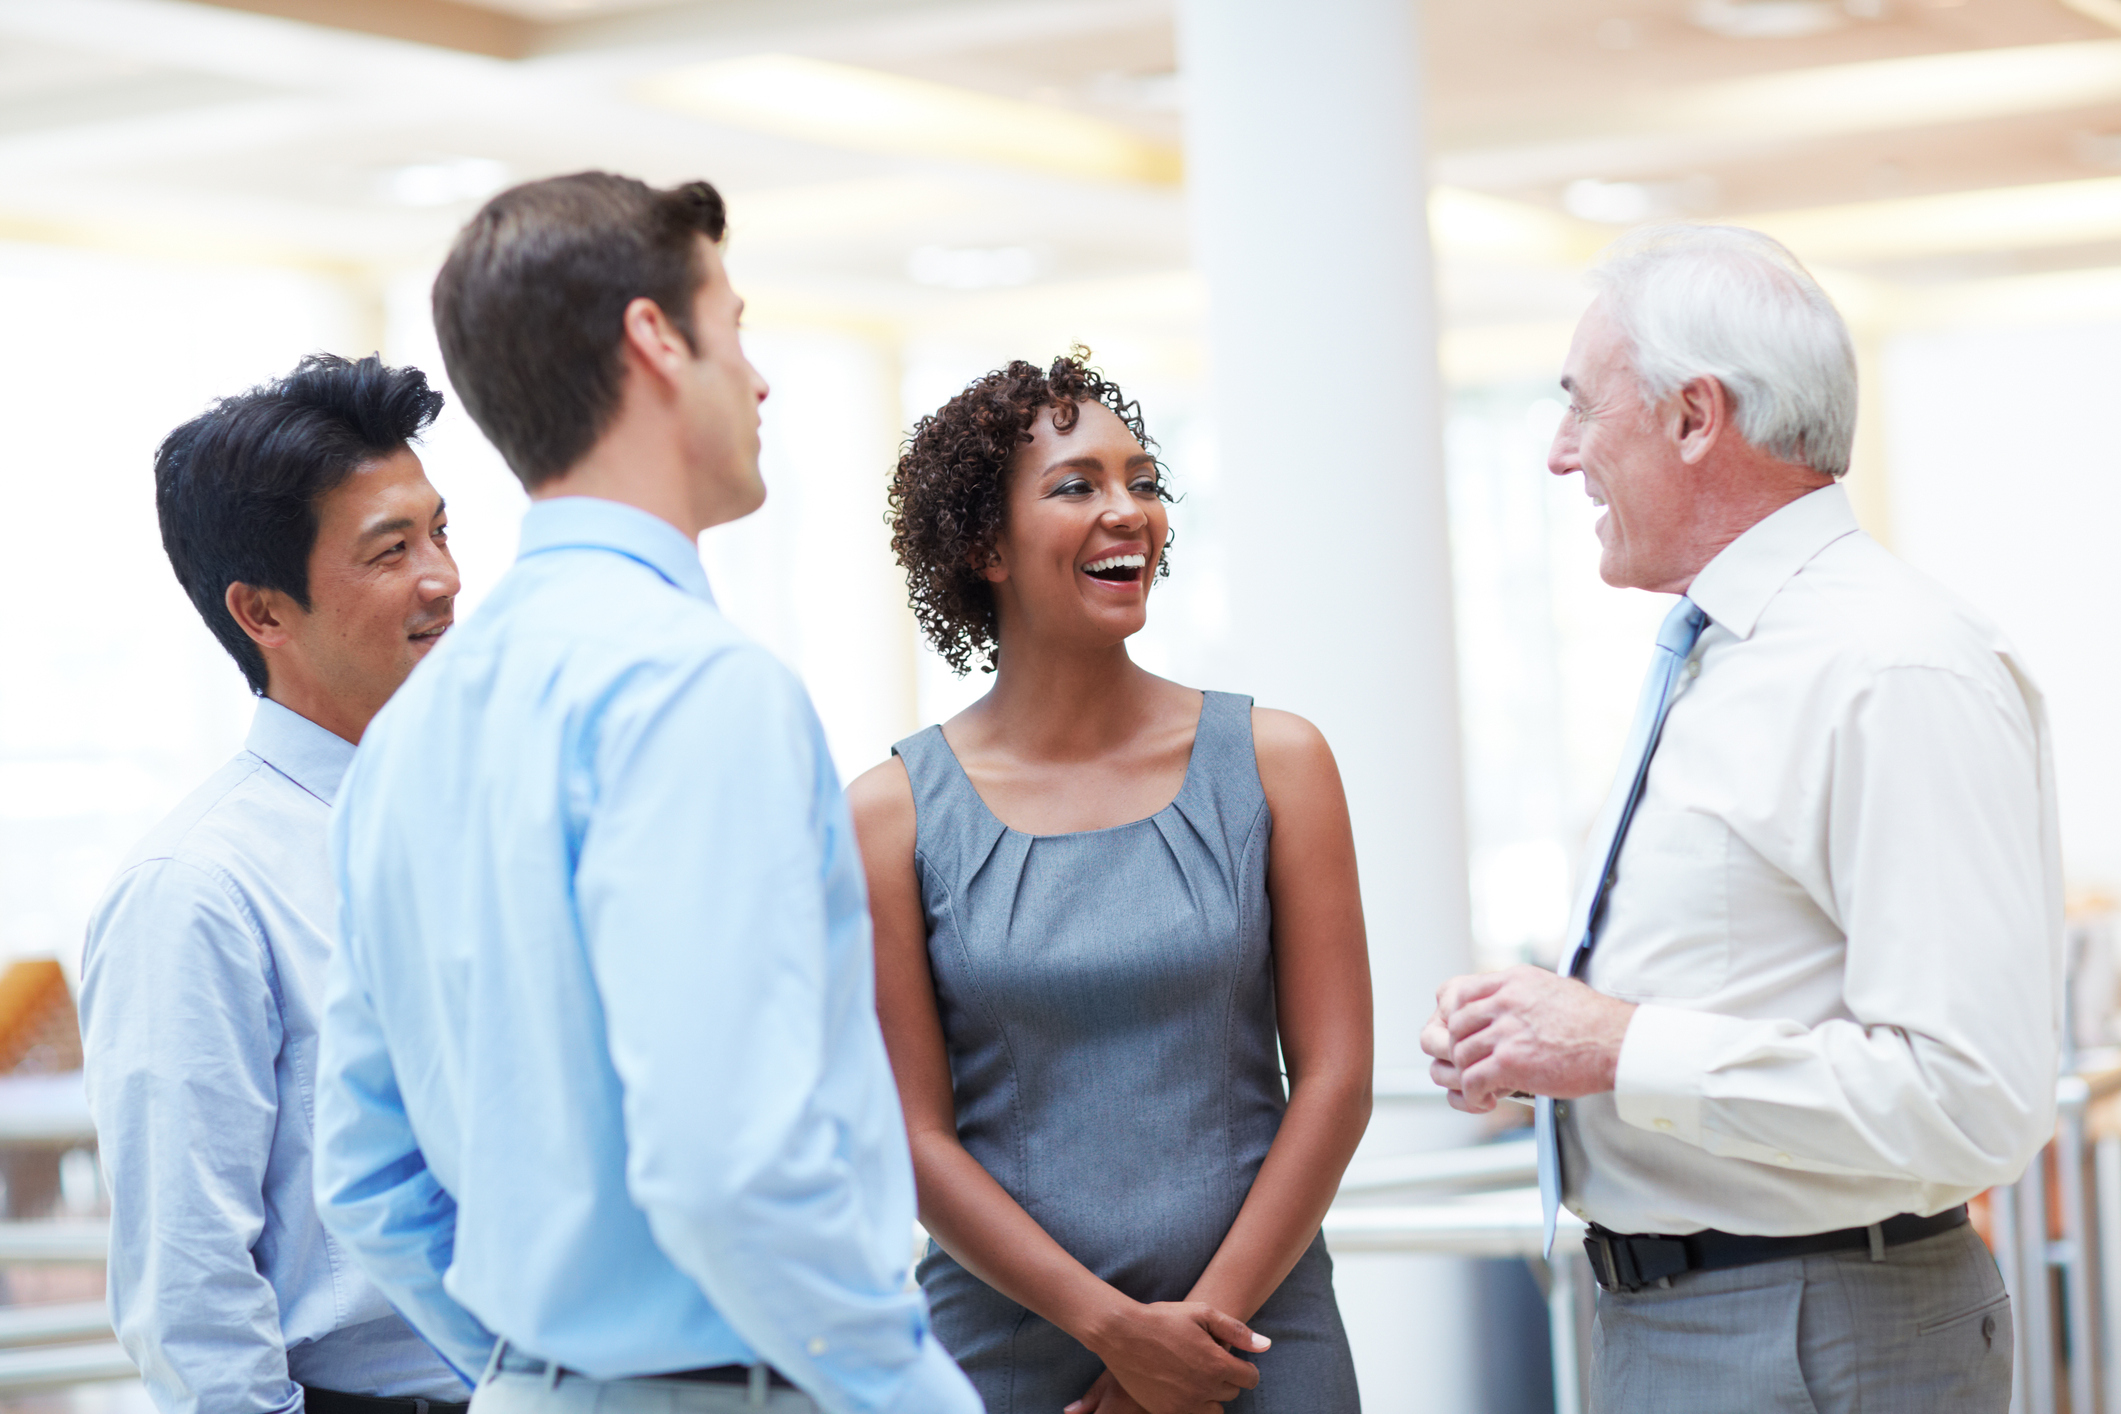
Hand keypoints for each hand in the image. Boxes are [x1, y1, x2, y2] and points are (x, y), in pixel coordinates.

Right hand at [1076, 1299, 1265, 1413]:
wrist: (1121, 1334)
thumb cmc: (1162, 1319)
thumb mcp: (1202, 1313)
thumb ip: (1237, 1331)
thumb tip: (1265, 1346)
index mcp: (1216, 1364)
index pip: (1250, 1379)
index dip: (1246, 1368)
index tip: (1234, 1362)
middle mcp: (1204, 1389)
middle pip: (1231, 1393)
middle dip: (1225, 1378)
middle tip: (1207, 1362)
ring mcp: (1184, 1404)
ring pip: (1214, 1410)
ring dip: (1210, 1395)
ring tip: (1194, 1375)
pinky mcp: (1166, 1412)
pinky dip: (1190, 1404)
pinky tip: (1178, 1384)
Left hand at [1421, 965, 1635, 1112]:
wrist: (1618, 1043)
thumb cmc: (1594, 1021)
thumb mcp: (1551, 988)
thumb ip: (1520, 993)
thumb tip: (1503, 1002)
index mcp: (1512, 981)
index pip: (1458, 992)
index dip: (1451, 1017)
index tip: (1460, 1035)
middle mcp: (1505, 1002)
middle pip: (1455, 1026)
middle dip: (1457, 1049)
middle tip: (1470, 1066)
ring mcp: (1507, 1032)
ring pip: (1460, 1055)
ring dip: (1465, 1076)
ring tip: (1480, 1087)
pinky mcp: (1511, 1063)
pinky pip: (1473, 1080)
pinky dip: (1473, 1095)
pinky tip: (1486, 1100)